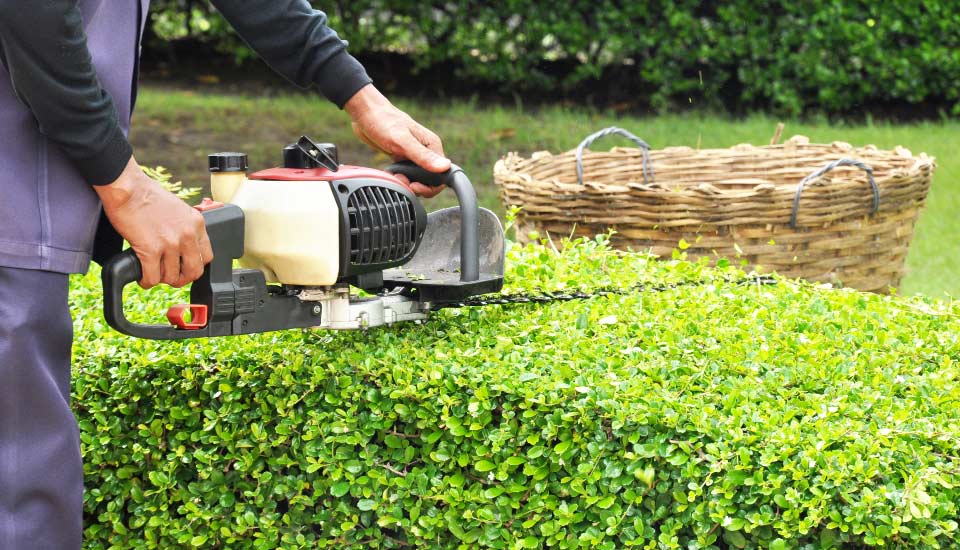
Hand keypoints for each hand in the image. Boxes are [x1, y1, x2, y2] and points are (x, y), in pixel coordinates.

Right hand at [94, 157, 212, 288]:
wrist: (127, 187)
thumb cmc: (146, 195)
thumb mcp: (178, 209)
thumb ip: (185, 227)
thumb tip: (183, 246)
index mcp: (197, 223)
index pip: (207, 256)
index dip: (195, 265)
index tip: (185, 266)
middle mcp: (188, 234)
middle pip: (194, 271)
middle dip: (182, 278)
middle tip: (171, 276)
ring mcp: (170, 243)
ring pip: (171, 277)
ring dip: (161, 278)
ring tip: (153, 272)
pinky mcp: (151, 249)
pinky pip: (152, 277)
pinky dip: (146, 281)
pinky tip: (142, 276)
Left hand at [344, 84, 449, 197]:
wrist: (365, 113)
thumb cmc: (383, 121)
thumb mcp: (402, 141)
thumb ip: (423, 156)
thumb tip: (444, 167)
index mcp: (432, 145)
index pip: (443, 174)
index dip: (431, 186)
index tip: (415, 185)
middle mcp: (426, 150)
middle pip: (431, 180)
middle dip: (417, 186)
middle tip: (402, 181)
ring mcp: (414, 154)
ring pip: (418, 179)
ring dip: (407, 183)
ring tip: (395, 176)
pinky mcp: (403, 157)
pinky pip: (407, 174)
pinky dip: (400, 178)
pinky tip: (391, 173)